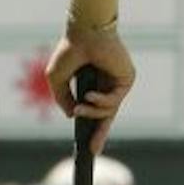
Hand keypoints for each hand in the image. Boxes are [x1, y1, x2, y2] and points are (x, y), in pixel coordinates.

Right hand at [46, 20, 134, 154]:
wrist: (85, 33)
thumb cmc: (70, 51)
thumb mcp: (57, 78)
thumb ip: (62, 98)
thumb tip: (72, 115)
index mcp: (92, 84)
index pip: (94, 110)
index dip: (90, 126)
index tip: (86, 145)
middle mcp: (106, 84)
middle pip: (106, 116)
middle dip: (99, 134)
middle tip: (92, 152)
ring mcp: (117, 82)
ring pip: (108, 111)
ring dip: (91, 113)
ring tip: (79, 107)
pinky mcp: (126, 79)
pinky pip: (113, 101)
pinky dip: (100, 102)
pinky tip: (89, 95)